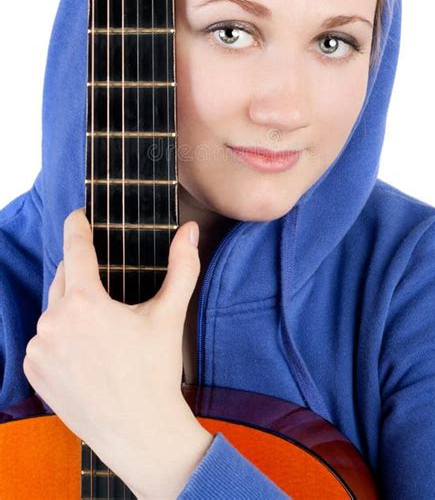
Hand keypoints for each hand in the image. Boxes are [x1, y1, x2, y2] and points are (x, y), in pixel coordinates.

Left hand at [23, 208, 212, 499]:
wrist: (138, 431)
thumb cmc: (155, 371)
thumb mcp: (170, 315)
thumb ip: (182, 267)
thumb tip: (189, 230)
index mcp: (85, 302)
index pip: (75, 249)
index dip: (77, 226)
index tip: (79, 215)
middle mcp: (54, 322)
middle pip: (64, 278)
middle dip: (81, 274)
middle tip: (105, 288)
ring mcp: (39, 348)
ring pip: (53, 309)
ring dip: (70, 308)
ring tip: (99, 328)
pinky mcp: (33, 370)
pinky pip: (42, 338)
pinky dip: (58, 336)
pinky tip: (83, 350)